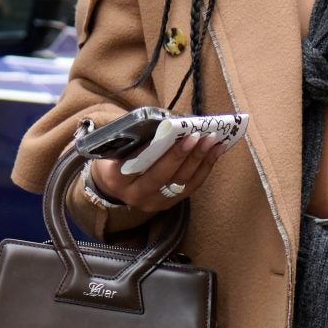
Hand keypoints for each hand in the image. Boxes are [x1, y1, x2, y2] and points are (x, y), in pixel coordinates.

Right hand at [90, 131, 226, 216]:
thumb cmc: (115, 157)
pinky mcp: (168, 204)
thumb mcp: (115, 147)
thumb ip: (135, 139)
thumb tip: (170, 123)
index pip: (140, 165)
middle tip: (201, 136)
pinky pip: (190, 187)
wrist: (112, 184)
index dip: (160, 151)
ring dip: (200, 161)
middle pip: (163, 176)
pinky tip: (215, 152)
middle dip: (184, 155)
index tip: (178, 134)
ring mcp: (153, 203)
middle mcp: (135, 195)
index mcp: (117, 178)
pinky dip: (204, 168)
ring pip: (181, 183)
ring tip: (213, 141)